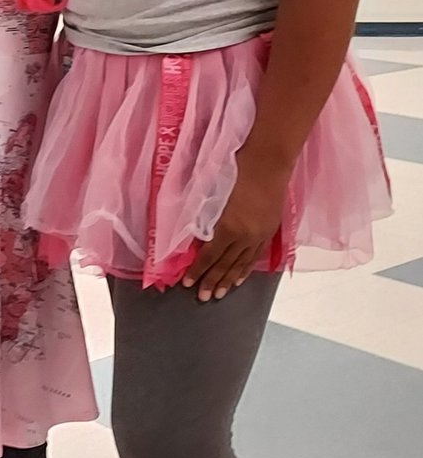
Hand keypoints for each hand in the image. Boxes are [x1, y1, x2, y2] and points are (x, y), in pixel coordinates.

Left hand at [183, 150, 289, 302]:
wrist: (268, 160)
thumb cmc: (236, 168)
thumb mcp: (212, 192)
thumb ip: (203, 216)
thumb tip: (193, 234)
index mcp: (228, 227)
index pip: (209, 256)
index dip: (197, 271)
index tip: (188, 283)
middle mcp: (245, 236)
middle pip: (225, 264)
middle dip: (212, 281)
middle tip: (202, 297)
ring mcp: (259, 234)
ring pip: (242, 264)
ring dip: (229, 280)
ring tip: (220, 293)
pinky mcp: (269, 230)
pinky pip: (256, 256)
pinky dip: (246, 268)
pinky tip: (241, 277)